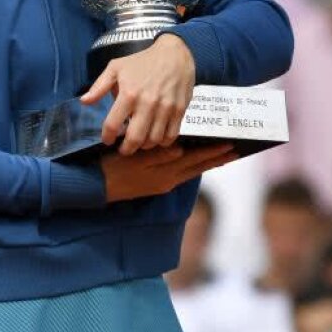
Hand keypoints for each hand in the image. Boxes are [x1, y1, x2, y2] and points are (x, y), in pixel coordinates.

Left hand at [80, 34, 195, 154]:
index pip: (113, 124)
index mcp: (128, 93)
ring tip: (139, 142)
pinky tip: (156, 138)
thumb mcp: (116, 67)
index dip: (107, 137)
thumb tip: (84, 101)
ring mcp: (165, 108)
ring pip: (153, 140)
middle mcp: (147, 103)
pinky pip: (170, 136)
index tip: (107, 140)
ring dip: (144, 146)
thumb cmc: (142, 61)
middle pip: (135, 138)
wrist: (174, 54)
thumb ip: (99, 86)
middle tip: (123, 149)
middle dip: (126, 149)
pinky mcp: (180, 110)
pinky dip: (162, 142)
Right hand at [101, 144, 235, 202]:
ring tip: (222, 156)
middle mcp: (168, 180)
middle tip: (235, 151)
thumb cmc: (113, 168)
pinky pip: (181, 174)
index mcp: (165, 172)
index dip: (213, 152)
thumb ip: (158, 155)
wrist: (96, 187)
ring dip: (207, 163)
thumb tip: (180, 149)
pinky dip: (193, 167)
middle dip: (216, 158)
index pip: (195, 160)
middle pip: (197, 167)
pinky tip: (195, 163)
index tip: (230, 145)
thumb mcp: (134, 159)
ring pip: (191, 172)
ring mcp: (162, 184)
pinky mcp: (155, 185)